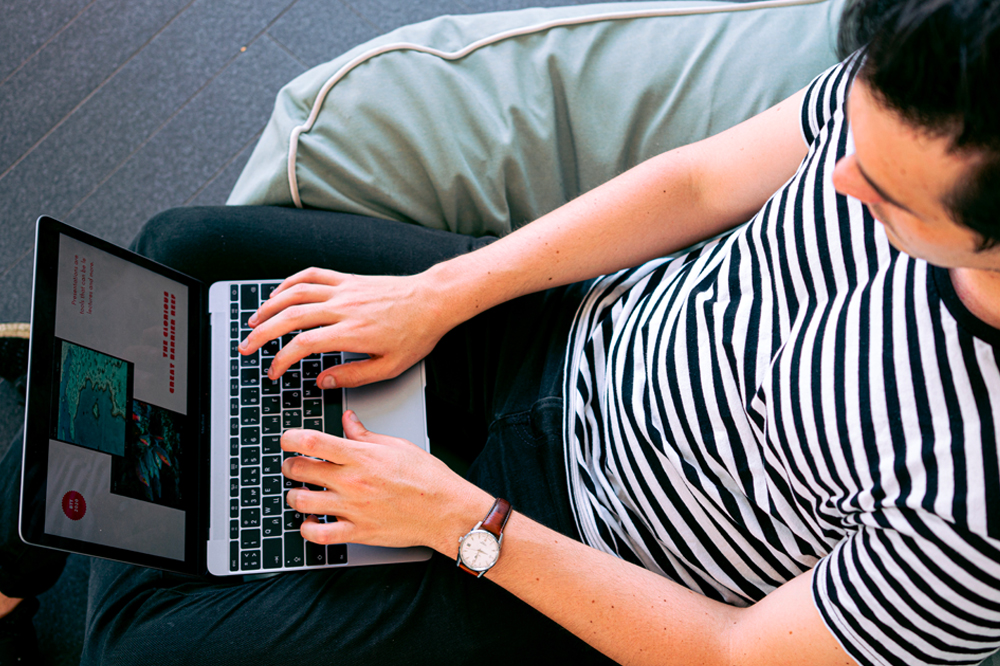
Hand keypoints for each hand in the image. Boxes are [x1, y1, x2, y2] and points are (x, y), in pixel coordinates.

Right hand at [239, 267, 451, 387]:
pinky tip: (279, 294)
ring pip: (295, 293)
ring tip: (254, 321)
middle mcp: (342, 307)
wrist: (432, 301)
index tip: (274, 371)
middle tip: (246, 346)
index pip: (302, 345)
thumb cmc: (416, 334)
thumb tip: (323, 381)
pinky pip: (312, 275)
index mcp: (351, 332)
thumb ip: (353, 376)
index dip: (281, 359)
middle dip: (262, 333)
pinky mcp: (348, 279)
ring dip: (269, 306)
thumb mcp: (389, 367)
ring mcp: (344, 290)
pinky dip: (290, 282)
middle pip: (289, 317)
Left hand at [281, 411, 490, 553]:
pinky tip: (310, 521)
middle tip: (294, 465)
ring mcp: (352, 509)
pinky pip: (319, 535)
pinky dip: (306, 529)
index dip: (290, 438)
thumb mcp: (397, 446)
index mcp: (361, 456)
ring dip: (294, 495)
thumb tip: (348, 420)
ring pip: (302, 501)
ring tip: (300, 492)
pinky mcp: (357, 532)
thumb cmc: (428, 478)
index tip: (287, 439)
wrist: (446, 510)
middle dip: (290, 465)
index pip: (312, 441)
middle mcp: (352, 482)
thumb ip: (365, 434)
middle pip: (300, 470)